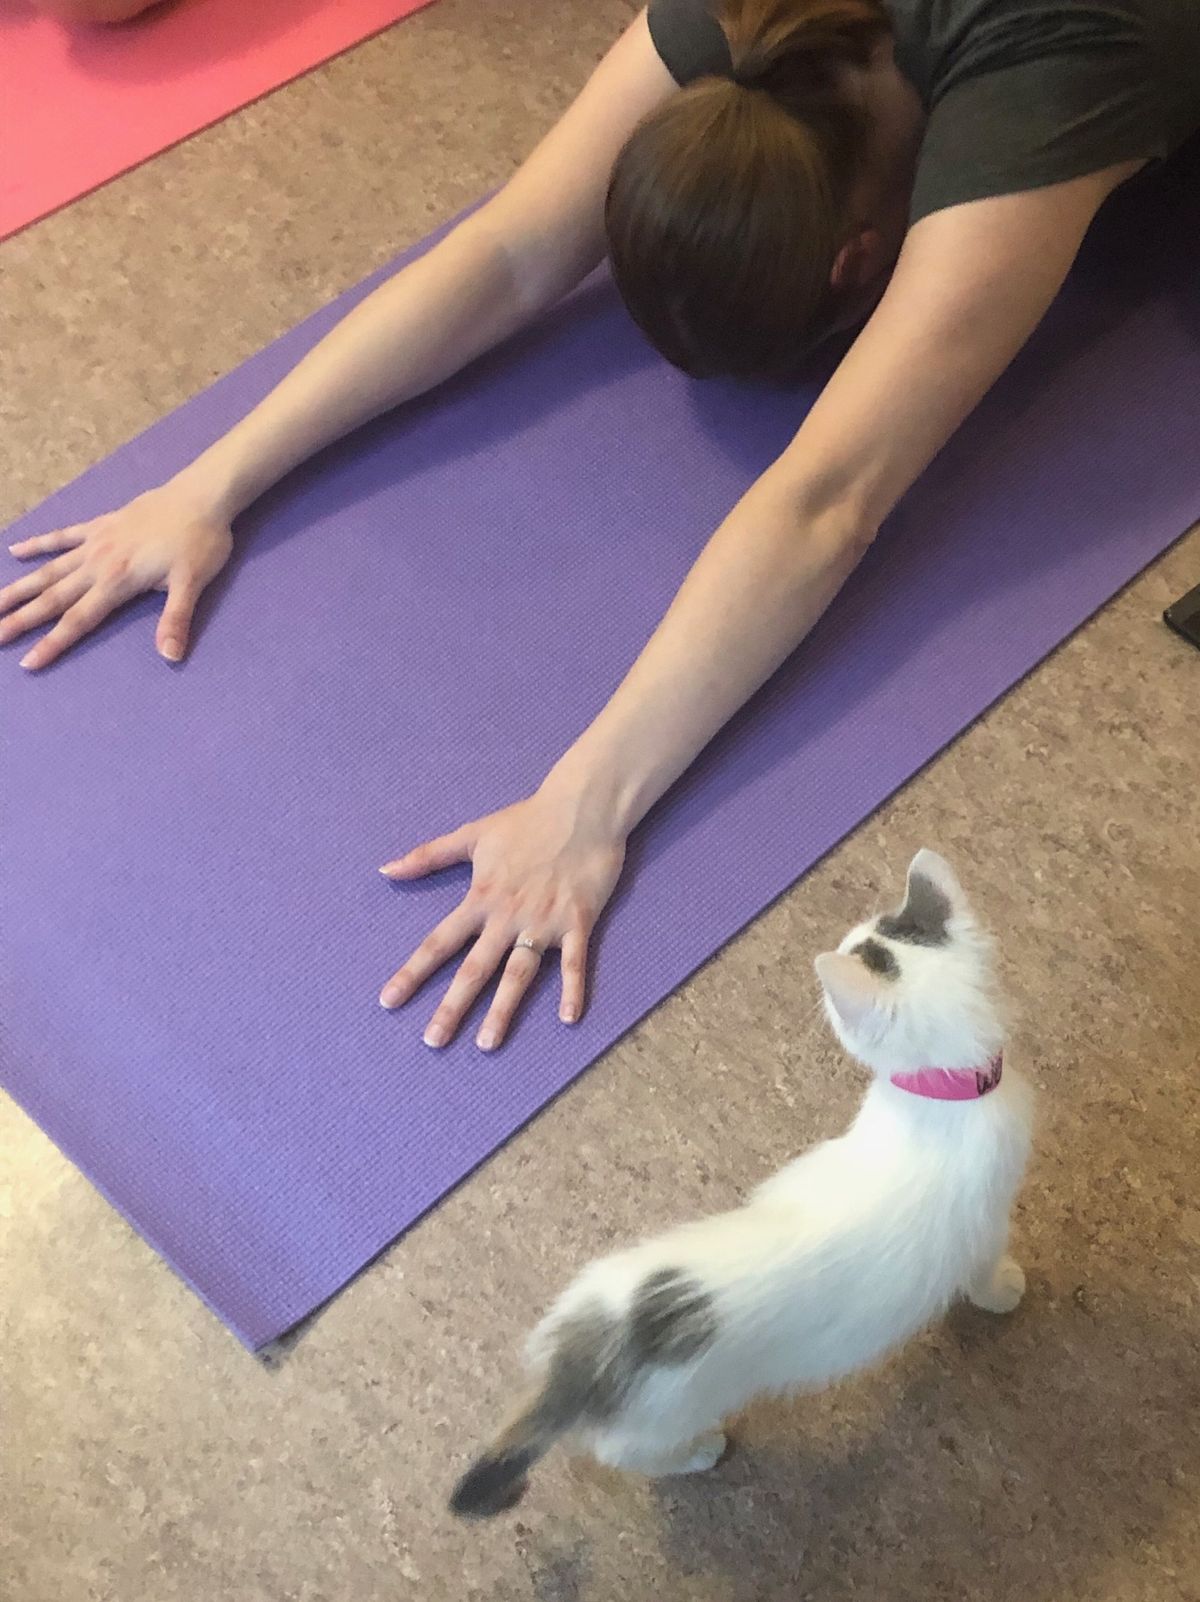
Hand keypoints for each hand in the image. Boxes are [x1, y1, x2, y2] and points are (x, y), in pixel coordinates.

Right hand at [1, 477, 232, 669]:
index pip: (78, 620)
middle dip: (22, 619)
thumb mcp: (193, 584)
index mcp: (117, 582)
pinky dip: (39, 544)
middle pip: (53, 597)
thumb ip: (175, 619)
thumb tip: (170, 655)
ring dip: (21, 587)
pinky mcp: (100, 525)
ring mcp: (95, 542)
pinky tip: (15, 551)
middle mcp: (97, 563)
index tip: (28, 662)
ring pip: (49, 569)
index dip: (53, 643)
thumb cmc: (200, 542)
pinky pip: (62, 536)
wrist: (201, 496)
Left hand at [378, 784, 626, 1050]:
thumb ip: (429, 855)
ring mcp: (544, 921)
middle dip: (452, 1007)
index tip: (389, 1001)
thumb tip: (385, 869)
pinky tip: (568, 1019)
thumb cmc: (526, 820)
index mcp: (481, 897)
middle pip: (475, 969)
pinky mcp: (578, 921)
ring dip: (503, 1010)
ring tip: (487, 1044)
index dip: (413, 972)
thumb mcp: (472, 834)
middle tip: (432, 1042)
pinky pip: (575, 963)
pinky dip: (573, 990)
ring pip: (519, 974)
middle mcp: (508, 916)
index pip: (439, 942)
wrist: (582, 807)